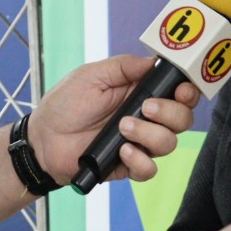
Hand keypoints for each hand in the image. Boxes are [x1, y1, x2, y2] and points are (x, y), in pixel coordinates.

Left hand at [28, 55, 199, 181]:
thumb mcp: (91, 76)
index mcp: (140, 92)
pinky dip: (139, 160)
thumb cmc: (65, 104)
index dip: (188, 91)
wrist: (43, 139)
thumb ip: (124, 66)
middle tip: (146, 107)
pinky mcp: (128, 166)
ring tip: (122, 128)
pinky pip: (149, 169)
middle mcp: (146, 118)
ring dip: (150, 135)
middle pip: (183, 119)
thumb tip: (155, 60)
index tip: (182, 90)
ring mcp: (139, 143)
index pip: (178, 92)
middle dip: (171, 112)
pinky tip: (121, 151)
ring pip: (169, 143)